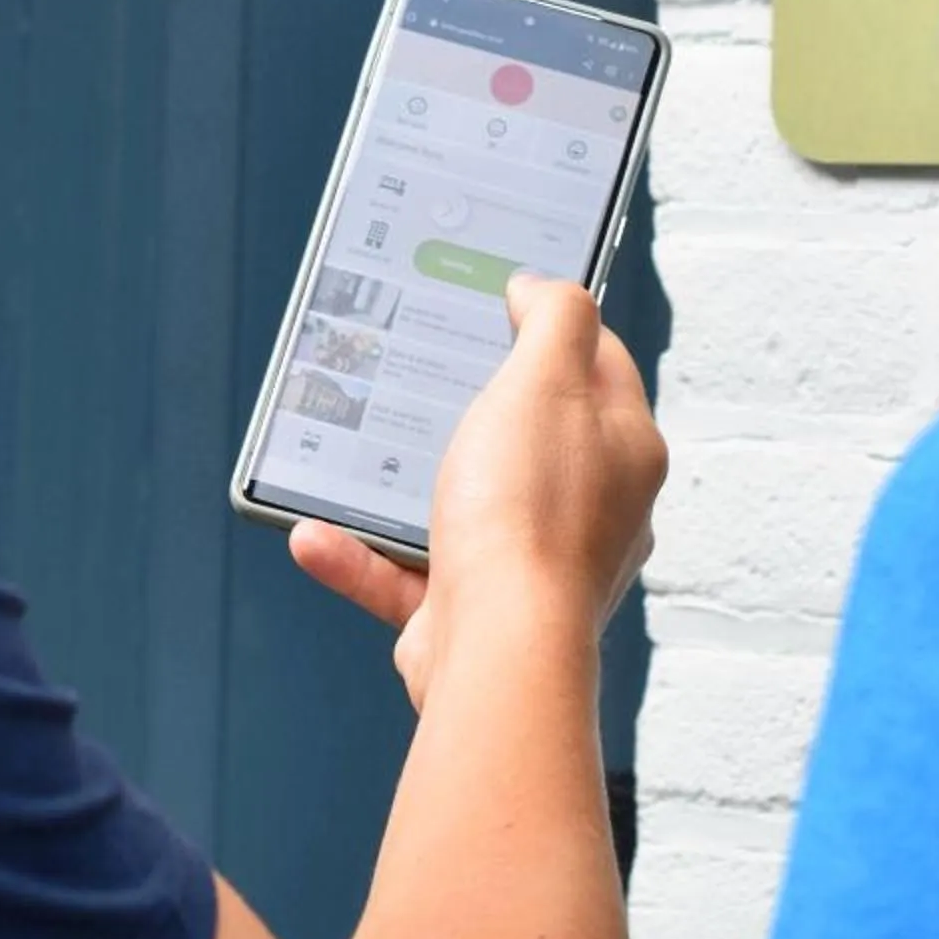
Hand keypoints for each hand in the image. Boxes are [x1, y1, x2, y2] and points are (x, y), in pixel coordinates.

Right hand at [290, 275, 665, 709]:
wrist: (498, 651)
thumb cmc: (529, 514)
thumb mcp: (546, 379)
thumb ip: (554, 316)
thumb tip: (541, 287)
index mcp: (624, 450)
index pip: (600, 364)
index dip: (552, 325)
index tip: (502, 298)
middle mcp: (590, 511)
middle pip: (531, 434)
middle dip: (471, 404)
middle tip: (422, 367)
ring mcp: (533, 565)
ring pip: (461, 506)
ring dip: (399, 481)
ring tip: (353, 449)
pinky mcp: (475, 614)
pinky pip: (406, 573)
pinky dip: (359, 554)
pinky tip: (314, 535)